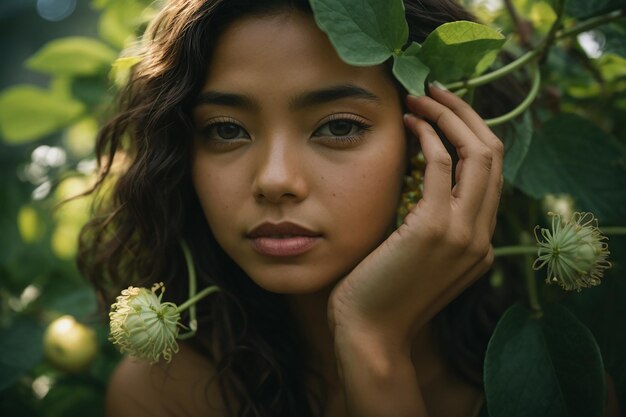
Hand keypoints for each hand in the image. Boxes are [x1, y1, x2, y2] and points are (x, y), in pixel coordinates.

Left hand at [328, 85, 503, 348]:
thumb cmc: (380, 295)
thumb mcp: (415, 259)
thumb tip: (417, 184)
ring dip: (447, 116)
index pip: (490, 175)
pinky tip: (408, 123)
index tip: (444, 112)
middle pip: (494, 156)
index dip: (471, 135)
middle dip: (466, 115)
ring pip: (477, 152)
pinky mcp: (435, 228)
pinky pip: (442, 163)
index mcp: (480, 244)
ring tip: (418, 97)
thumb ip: (429, 227)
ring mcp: (464, 233)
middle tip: (435, 91)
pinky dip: (428, 135)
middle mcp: (482, 237)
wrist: (369, 334)